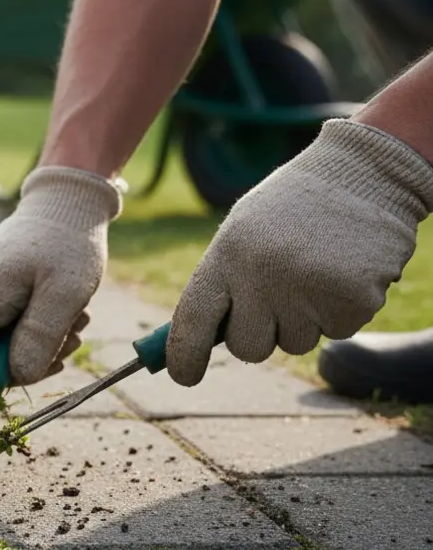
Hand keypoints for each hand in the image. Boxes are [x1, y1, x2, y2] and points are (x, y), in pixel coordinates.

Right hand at [0, 166, 122, 416]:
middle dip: (23, 363)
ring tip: (76, 323)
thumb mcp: (66, 295)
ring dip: (36, 344)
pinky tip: (63, 313)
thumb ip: (39, 338)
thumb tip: (16, 378)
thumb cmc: (70, 244)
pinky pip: (4, 322)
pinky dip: (33, 327)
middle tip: (68, 350)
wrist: (67, 199)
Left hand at [167, 119, 432, 385]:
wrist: (365, 173)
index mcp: (227, 255)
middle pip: (248, 348)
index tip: (185, 377)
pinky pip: (336, 332)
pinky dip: (340, 310)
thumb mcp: (242, 232)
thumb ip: (221, 283)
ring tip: (315, 270)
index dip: (184, 356)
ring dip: (305, 319)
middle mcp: (263, 276)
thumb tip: (198, 343)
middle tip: (279, 295)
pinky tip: (343, 271)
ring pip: (295, 343)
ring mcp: (309, 290)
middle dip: (261, 334)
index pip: (192, 321)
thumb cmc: (293, 207)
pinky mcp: (352, 302)